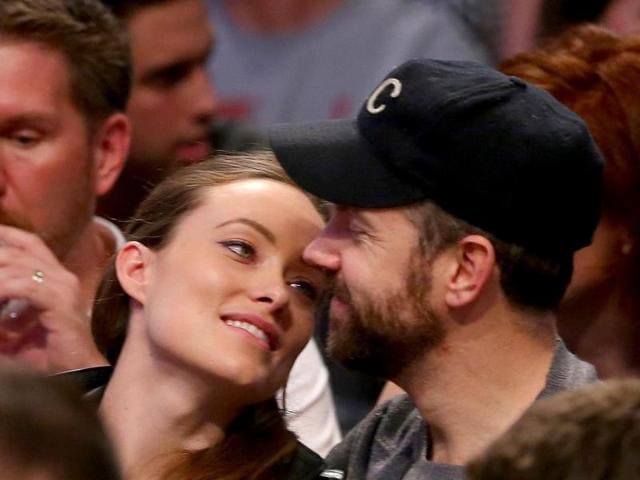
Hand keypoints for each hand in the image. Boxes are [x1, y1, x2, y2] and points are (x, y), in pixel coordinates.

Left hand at [0, 225, 107, 371]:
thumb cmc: (45, 357)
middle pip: (20, 250)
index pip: (29, 244)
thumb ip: (0, 309)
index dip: (5, 235)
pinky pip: (25, 286)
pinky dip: (1, 290)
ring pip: (18, 266)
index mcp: (55, 279)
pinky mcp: (61, 303)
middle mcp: (62, 278)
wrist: (75, 378)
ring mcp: (64, 288)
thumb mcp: (12, 328)